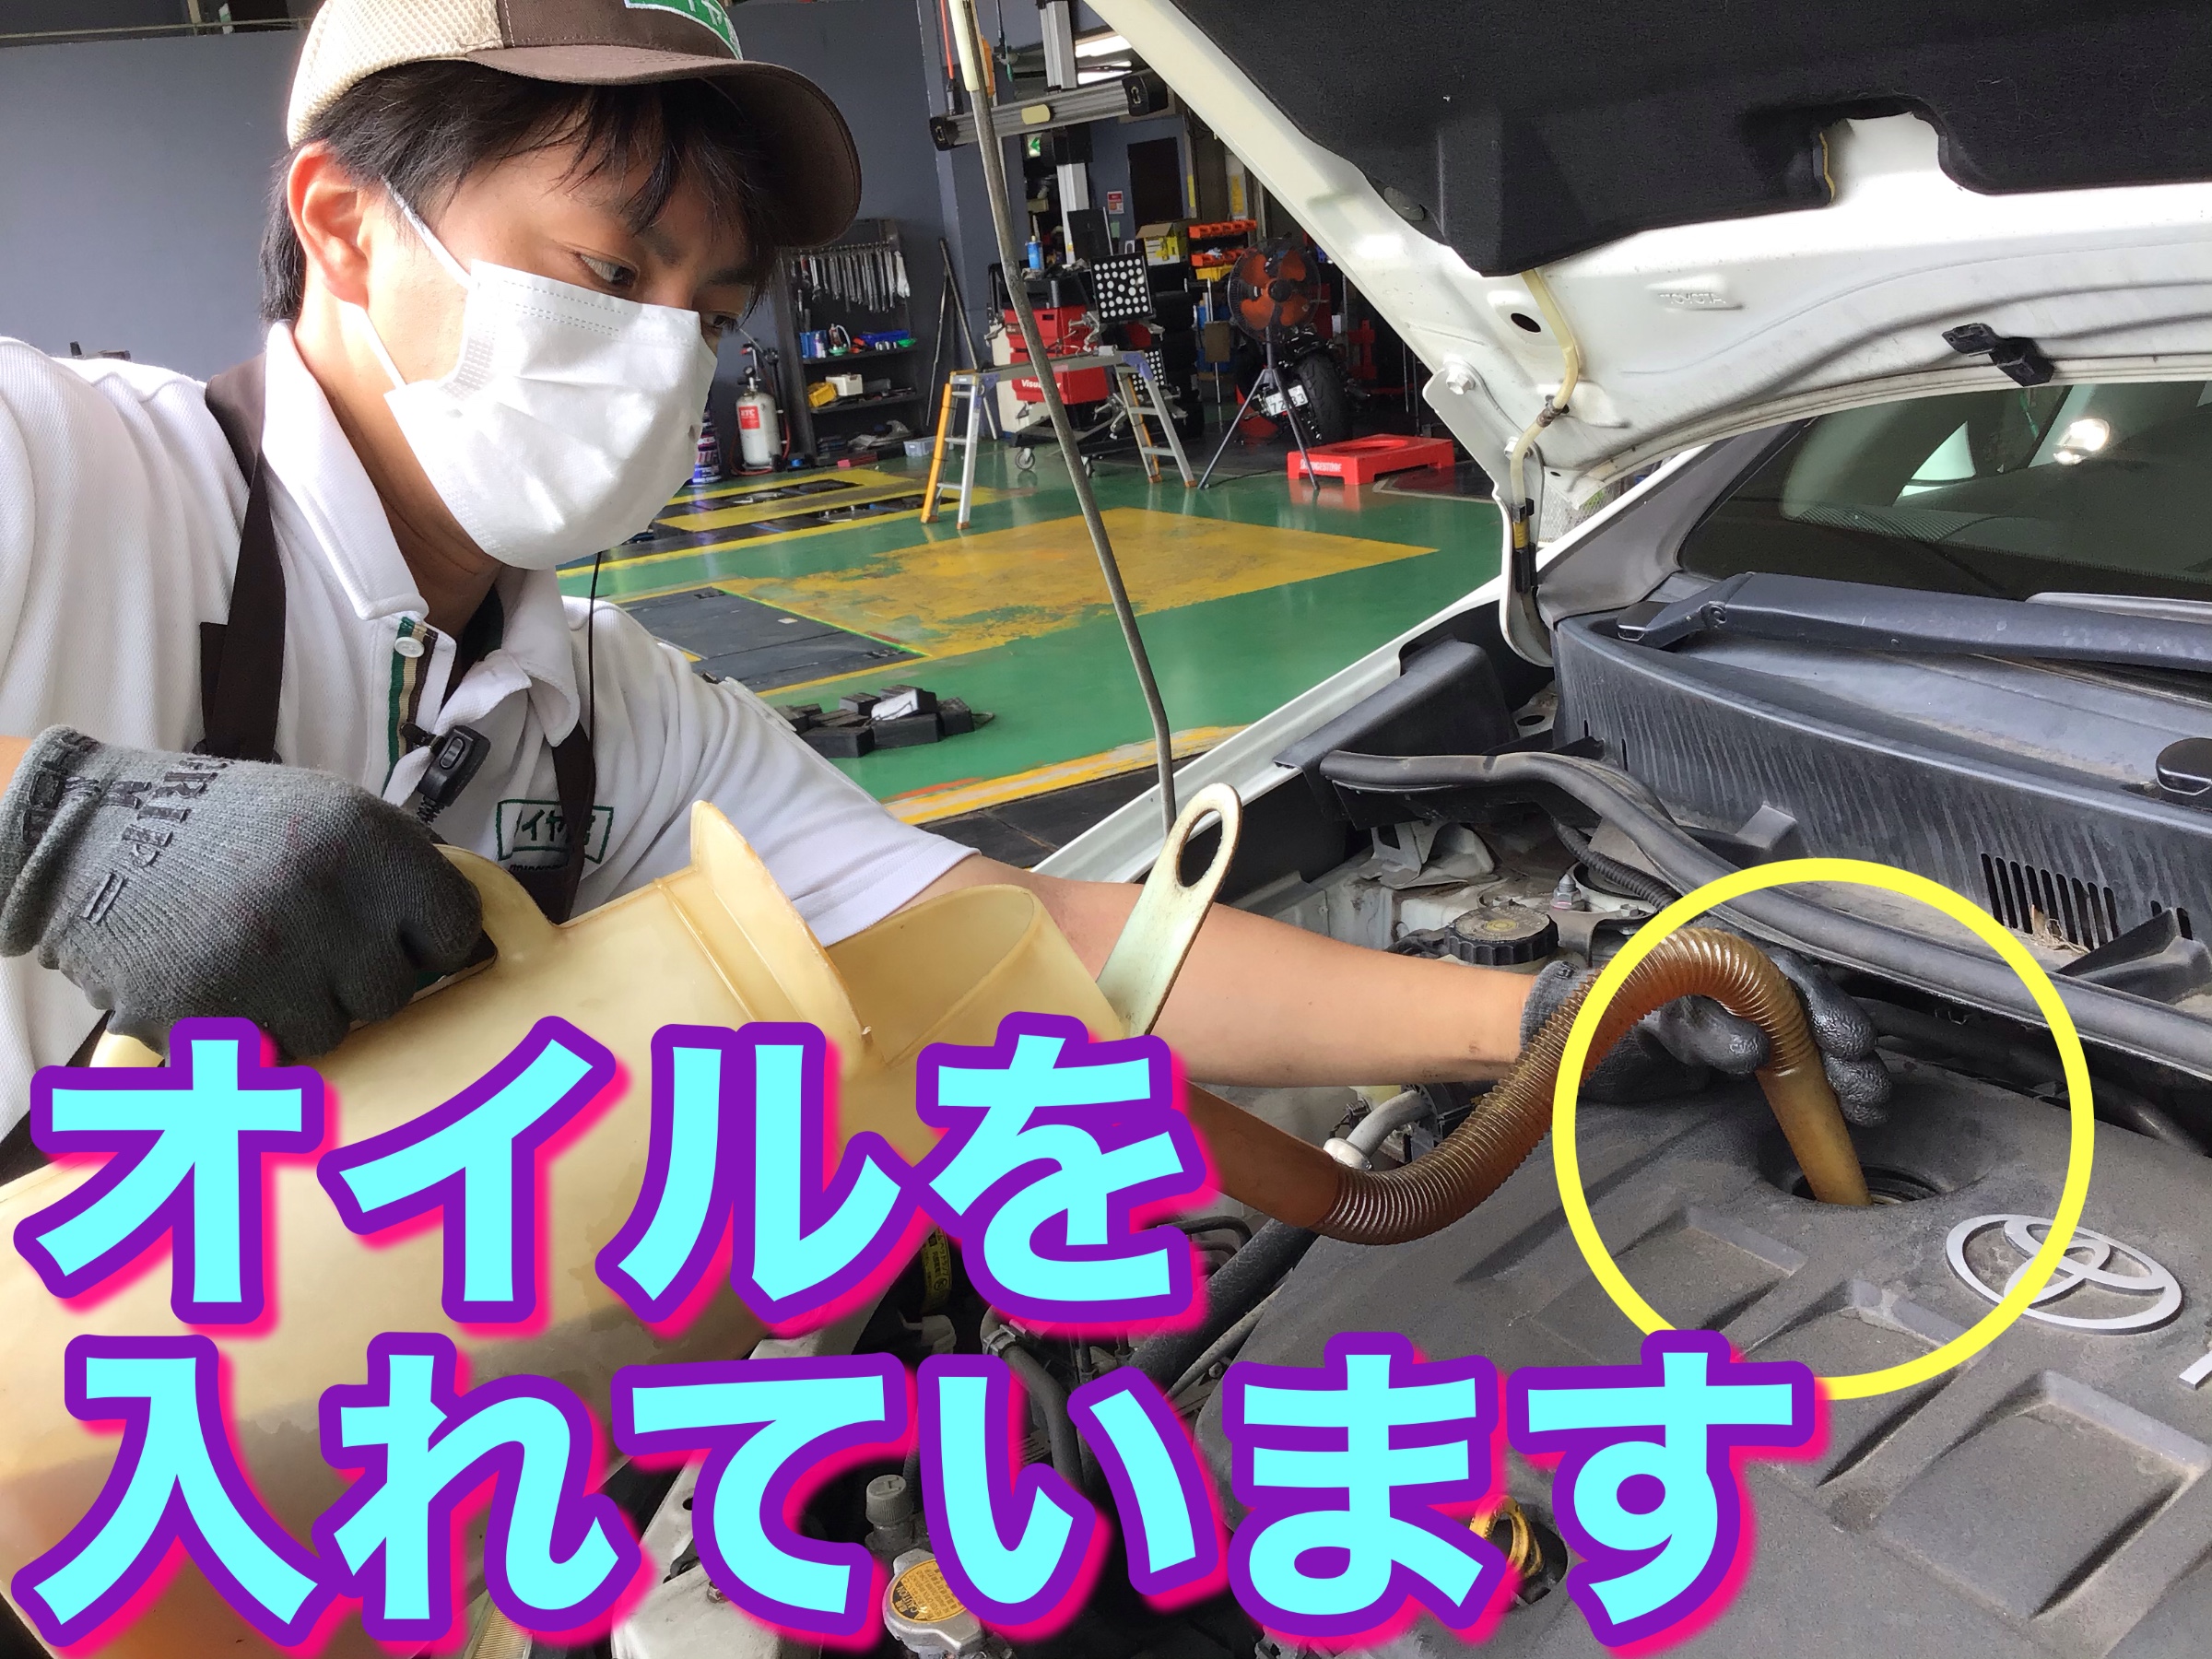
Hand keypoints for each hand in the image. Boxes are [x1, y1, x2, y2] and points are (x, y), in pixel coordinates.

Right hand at [0, 728, 483, 1058]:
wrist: (99, 834)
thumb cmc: (234, 826)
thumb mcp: (333, 811)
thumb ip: (404, 866)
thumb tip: (476, 927)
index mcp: (366, 842)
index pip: (456, 930)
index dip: (433, 941)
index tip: (405, 938)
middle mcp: (323, 900)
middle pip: (393, 993)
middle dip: (362, 978)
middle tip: (316, 947)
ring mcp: (261, 961)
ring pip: (331, 1032)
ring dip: (305, 1009)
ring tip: (263, 960)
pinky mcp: (203, 1010)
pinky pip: (263, 1051)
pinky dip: (249, 1029)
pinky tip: (223, 981)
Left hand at [1521, 943, 1891, 1121]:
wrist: (1564, 1050)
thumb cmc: (1595, 1020)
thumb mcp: (1644, 1022)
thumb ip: (1697, 1028)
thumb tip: (1757, 1046)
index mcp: (1721, 960)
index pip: (1787, 977)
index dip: (1823, 1010)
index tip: (1845, 1045)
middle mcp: (1741, 987)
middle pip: (1812, 1011)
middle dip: (1846, 1049)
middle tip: (1867, 1088)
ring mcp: (1746, 1023)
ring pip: (1812, 1042)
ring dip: (1846, 1073)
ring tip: (1869, 1106)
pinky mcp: (1744, 1063)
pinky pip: (1796, 1070)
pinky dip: (1825, 1090)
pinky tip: (1849, 1112)